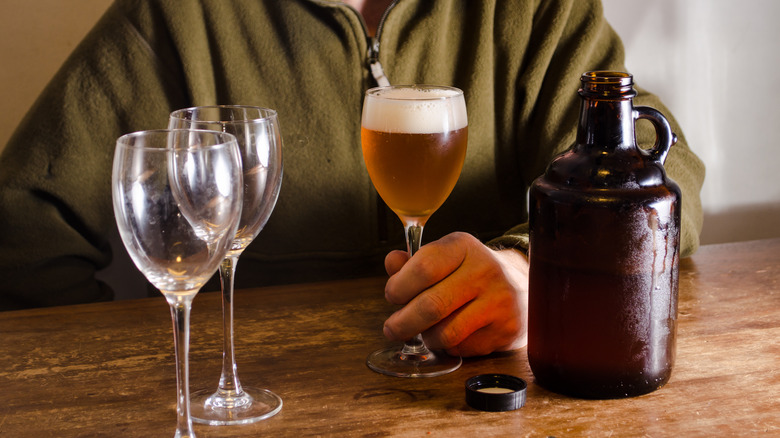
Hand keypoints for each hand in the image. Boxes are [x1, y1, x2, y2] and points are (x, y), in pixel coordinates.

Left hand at [382, 232, 528, 356]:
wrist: (519, 285)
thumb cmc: (469, 272)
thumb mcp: (443, 258)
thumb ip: (413, 263)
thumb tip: (392, 262)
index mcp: (463, 247)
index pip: (424, 267)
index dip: (399, 286)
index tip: (393, 296)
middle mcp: (485, 270)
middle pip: (432, 305)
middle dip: (403, 322)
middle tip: (392, 328)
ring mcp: (499, 301)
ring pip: (446, 333)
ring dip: (427, 337)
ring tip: (426, 331)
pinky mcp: (506, 329)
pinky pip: (463, 347)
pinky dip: (449, 346)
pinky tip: (453, 334)